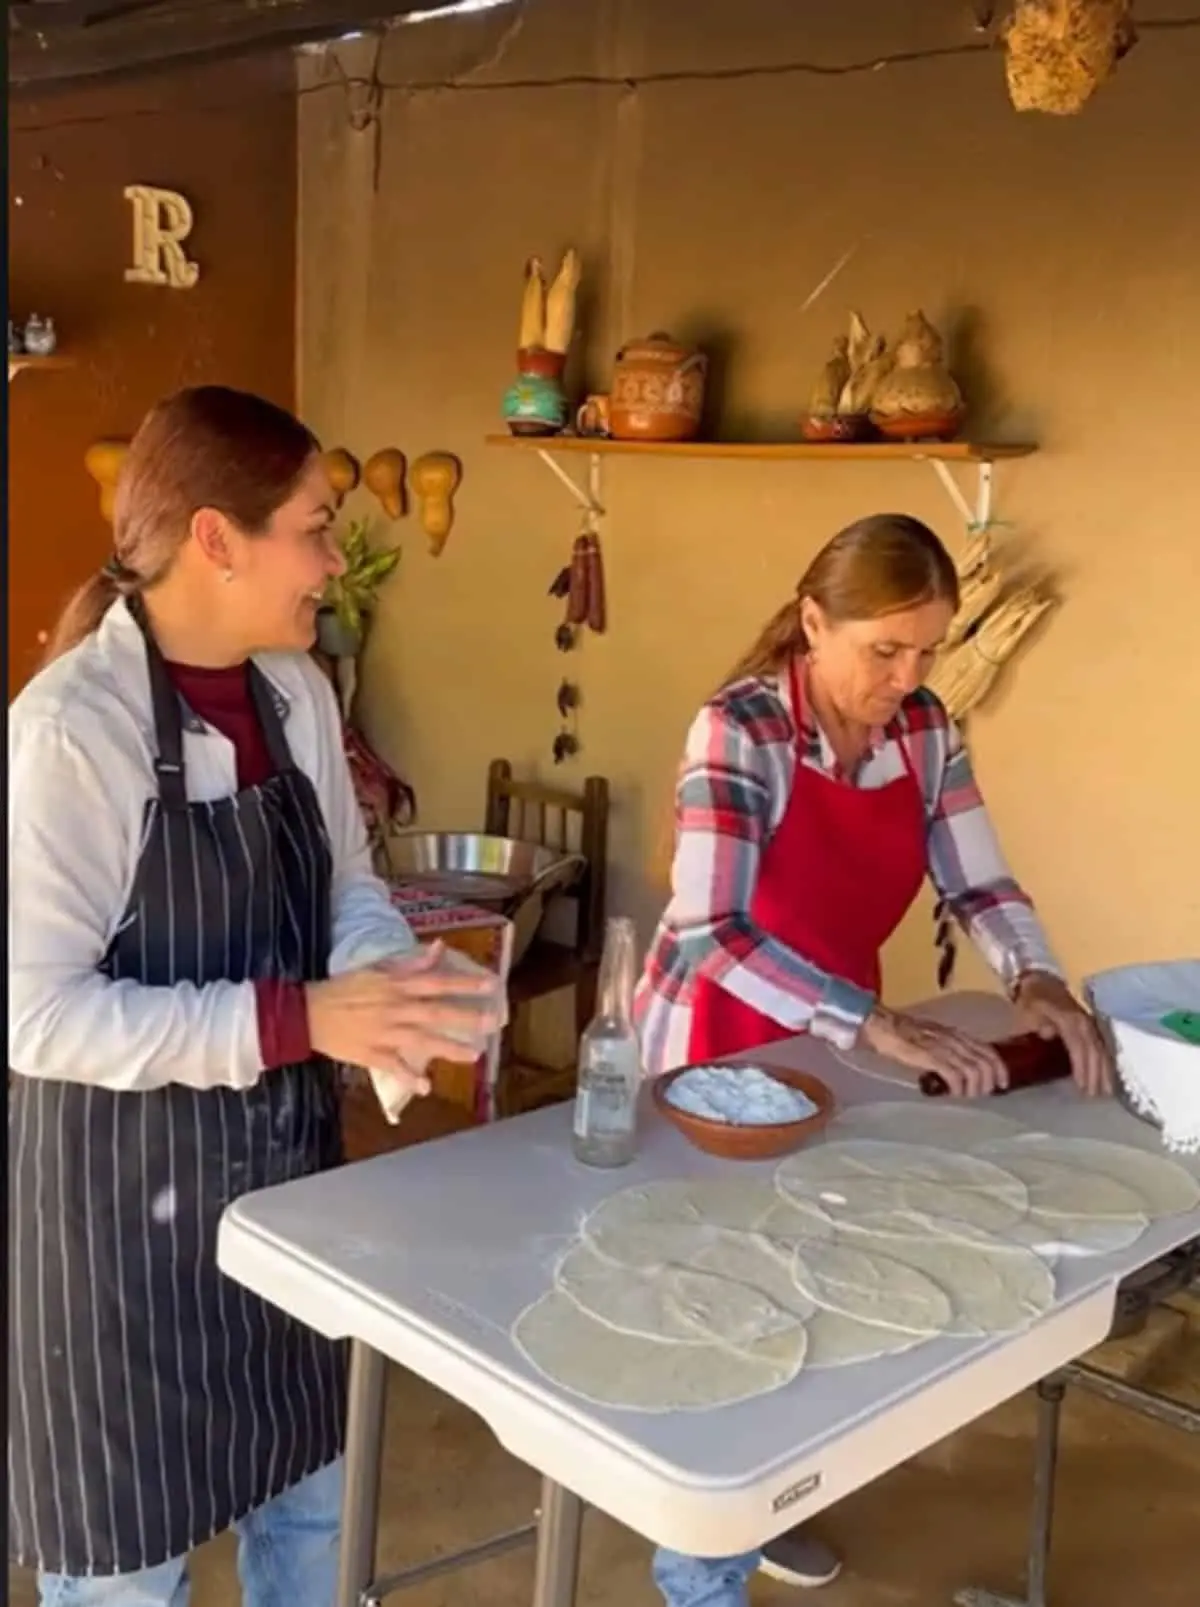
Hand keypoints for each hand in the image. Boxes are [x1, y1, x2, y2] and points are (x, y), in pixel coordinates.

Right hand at [307, 942, 505, 1094]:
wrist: (308, 1013)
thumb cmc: (345, 988)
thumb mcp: (377, 968)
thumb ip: (411, 962)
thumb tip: (439, 948)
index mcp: (396, 986)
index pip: (437, 982)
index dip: (464, 983)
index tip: (491, 985)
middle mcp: (395, 1009)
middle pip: (435, 1012)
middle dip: (465, 1017)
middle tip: (493, 1021)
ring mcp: (384, 1034)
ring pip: (421, 1041)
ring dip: (448, 1048)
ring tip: (473, 1055)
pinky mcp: (371, 1055)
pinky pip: (393, 1068)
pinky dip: (408, 1077)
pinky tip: (427, 1087)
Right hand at [859, 1005, 1008, 1097]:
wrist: (884, 1025)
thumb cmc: (904, 1034)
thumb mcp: (935, 1038)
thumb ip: (949, 1049)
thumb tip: (959, 1069)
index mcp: (957, 1034)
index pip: (989, 1051)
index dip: (1000, 1069)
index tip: (1001, 1084)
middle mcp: (955, 1039)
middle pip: (986, 1062)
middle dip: (989, 1082)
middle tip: (983, 1095)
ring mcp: (944, 1047)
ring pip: (974, 1070)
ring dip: (975, 1088)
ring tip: (967, 1096)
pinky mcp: (932, 1056)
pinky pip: (955, 1075)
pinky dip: (959, 1088)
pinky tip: (954, 1094)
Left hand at [1013, 971, 1112, 1096]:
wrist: (1040, 980)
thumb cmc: (1031, 1000)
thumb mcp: (1028, 1011)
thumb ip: (1038, 1024)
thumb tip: (1048, 1035)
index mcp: (1068, 1019)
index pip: (1078, 1047)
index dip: (1081, 1067)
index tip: (1082, 1086)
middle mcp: (1083, 1022)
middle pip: (1093, 1051)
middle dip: (1095, 1074)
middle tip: (1095, 1096)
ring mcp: (1089, 1022)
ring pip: (1101, 1049)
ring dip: (1104, 1070)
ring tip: (1106, 1091)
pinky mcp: (1092, 1025)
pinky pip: (1103, 1045)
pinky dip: (1106, 1061)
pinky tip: (1109, 1075)